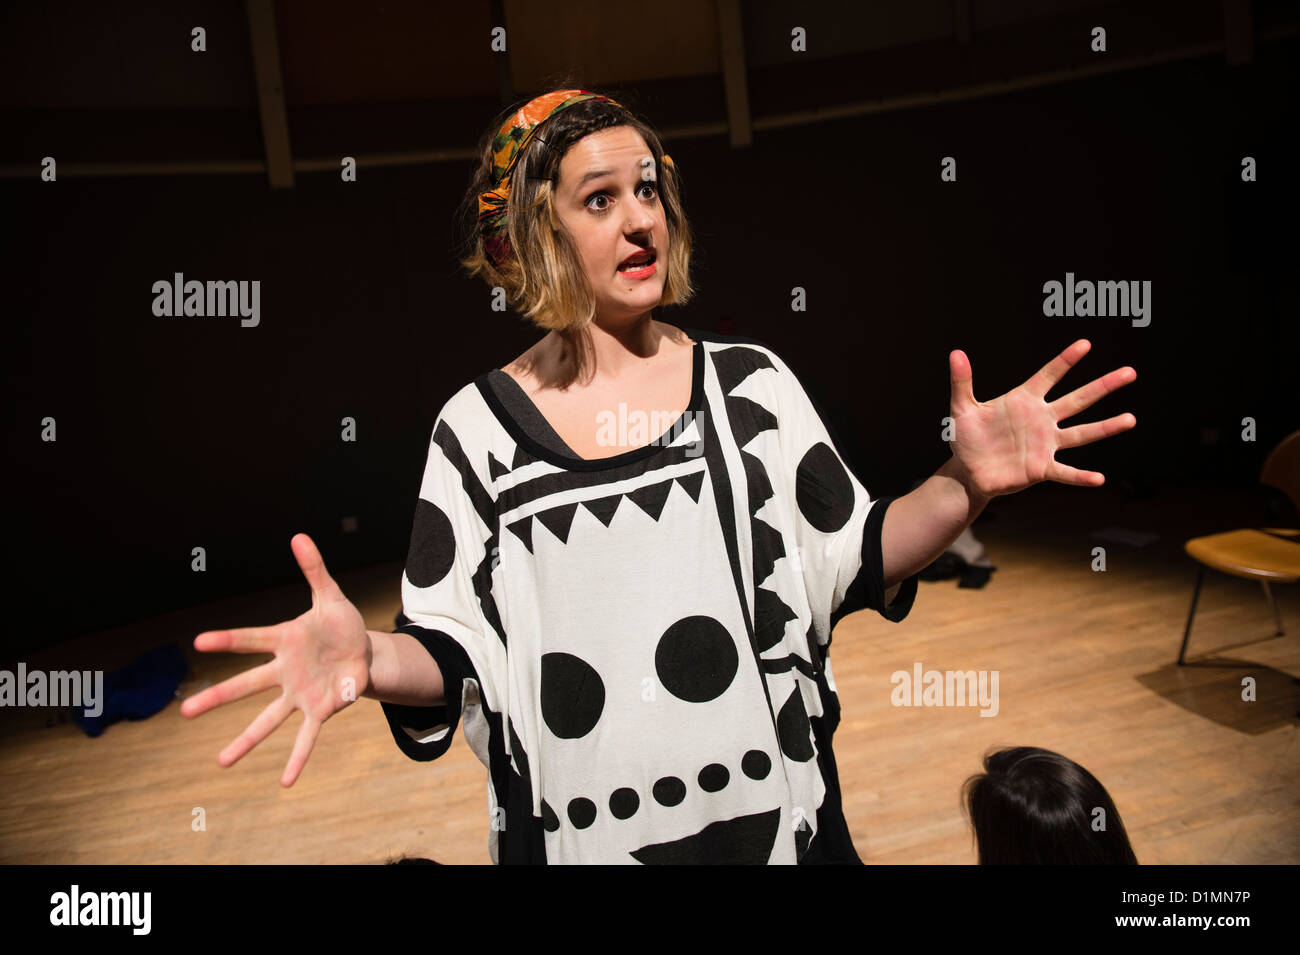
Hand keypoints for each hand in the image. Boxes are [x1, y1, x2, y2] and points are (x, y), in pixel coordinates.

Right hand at [181, 533, 371, 786]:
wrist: (362, 652)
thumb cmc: (339, 624)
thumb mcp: (331, 595)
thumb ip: (314, 569)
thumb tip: (299, 536)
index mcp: (283, 640)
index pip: (251, 639)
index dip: (228, 640)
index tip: (199, 642)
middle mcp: (284, 672)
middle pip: (246, 685)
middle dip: (217, 698)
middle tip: (183, 712)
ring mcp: (298, 694)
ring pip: (267, 719)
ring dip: (245, 741)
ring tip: (221, 763)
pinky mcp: (319, 710)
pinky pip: (306, 737)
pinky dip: (297, 759)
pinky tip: (286, 782)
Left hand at [945, 339, 1135, 499]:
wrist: (968, 471)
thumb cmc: (968, 437)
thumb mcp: (962, 408)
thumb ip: (962, 382)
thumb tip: (956, 353)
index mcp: (1024, 400)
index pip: (1049, 375)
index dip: (1065, 360)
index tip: (1085, 344)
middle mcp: (1041, 419)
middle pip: (1077, 399)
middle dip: (1103, 386)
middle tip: (1130, 372)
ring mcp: (1045, 444)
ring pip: (1081, 433)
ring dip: (1106, 427)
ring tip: (1131, 419)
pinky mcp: (1041, 468)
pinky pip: (1065, 472)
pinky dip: (1081, 477)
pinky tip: (1099, 479)